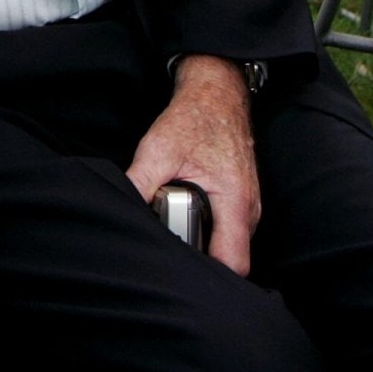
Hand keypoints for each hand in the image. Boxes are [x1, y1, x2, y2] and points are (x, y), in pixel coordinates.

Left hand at [126, 54, 260, 274]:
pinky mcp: (239, 202)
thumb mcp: (157, 150)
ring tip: (171, 228)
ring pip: (226, 243)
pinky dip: (205, 227)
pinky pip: (225, 228)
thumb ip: (140, 183)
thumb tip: (123, 211)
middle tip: (166, 249)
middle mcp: (249, 211)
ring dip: (200, 240)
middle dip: (198, 259)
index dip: (207, 274)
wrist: (216, 97)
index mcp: (236, 203)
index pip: (234, 263)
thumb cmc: (192, 121)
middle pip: (229, 257)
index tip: (178, 270)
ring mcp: (247, 207)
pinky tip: (181, 216)